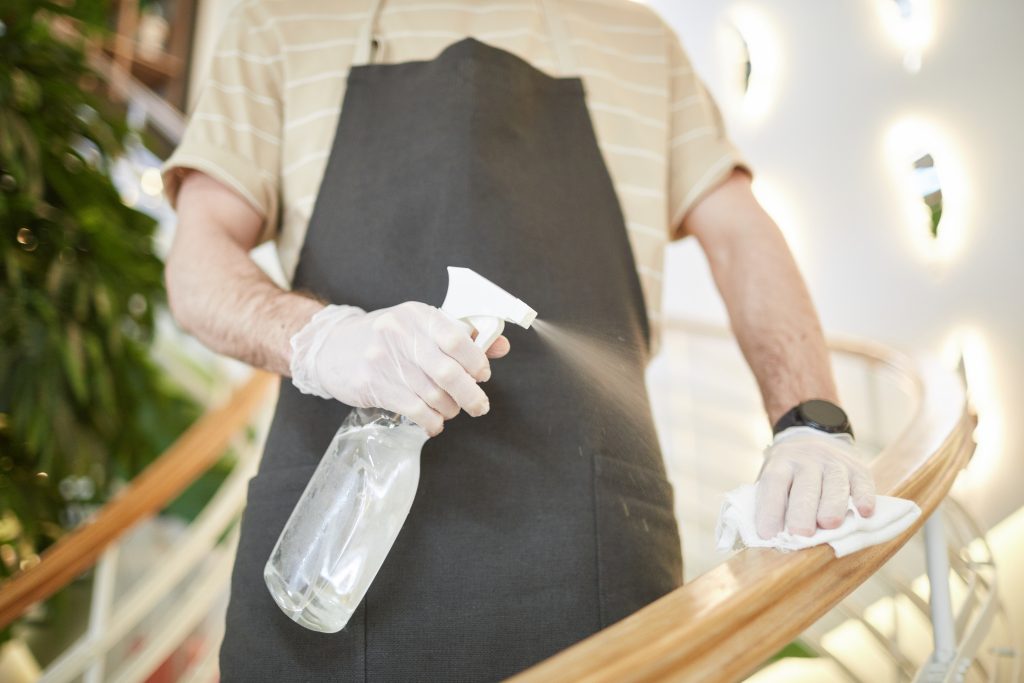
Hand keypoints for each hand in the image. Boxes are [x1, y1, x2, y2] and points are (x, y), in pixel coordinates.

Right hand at [289, 302, 509, 434]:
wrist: (331, 347)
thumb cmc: (386, 337)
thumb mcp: (419, 326)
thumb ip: (461, 335)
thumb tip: (501, 346)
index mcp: (418, 315)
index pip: (457, 338)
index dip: (477, 361)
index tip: (482, 374)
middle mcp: (401, 334)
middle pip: (448, 372)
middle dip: (471, 395)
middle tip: (479, 406)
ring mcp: (385, 360)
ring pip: (433, 395)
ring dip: (450, 409)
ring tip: (450, 410)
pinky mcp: (374, 385)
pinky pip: (414, 410)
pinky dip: (432, 421)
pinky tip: (434, 423)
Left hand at [755, 426, 875, 538]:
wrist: (816, 437)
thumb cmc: (791, 473)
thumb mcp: (776, 479)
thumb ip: (775, 504)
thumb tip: (774, 538)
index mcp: (781, 463)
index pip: (773, 484)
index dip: (770, 510)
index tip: (768, 535)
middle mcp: (807, 460)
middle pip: (805, 486)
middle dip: (803, 512)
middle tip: (801, 533)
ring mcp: (834, 462)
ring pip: (834, 484)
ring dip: (832, 506)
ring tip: (829, 525)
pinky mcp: (858, 468)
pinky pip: (862, 482)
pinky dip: (864, 497)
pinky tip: (865, 512)